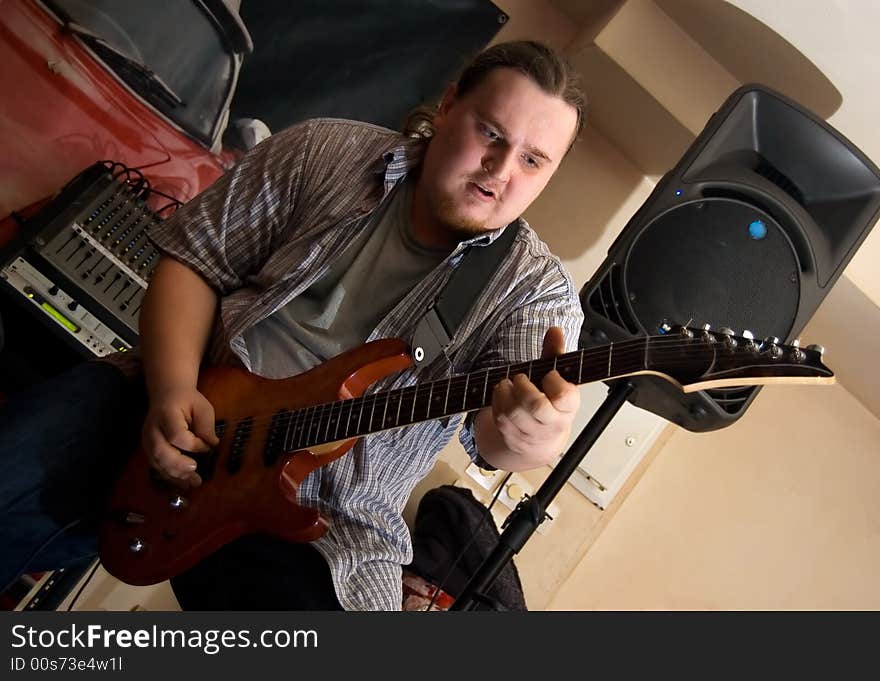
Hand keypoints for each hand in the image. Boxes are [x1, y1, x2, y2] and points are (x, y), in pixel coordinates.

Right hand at [141, 386, 219, 487]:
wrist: (167, 394)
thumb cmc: (187, 401)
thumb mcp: (202, 407)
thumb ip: (206, 425)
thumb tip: (212, 445)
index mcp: (166, 415)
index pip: (177, 435)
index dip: (194, 445)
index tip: (208, 446)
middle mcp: (152, 429)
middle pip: (160, 452)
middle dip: (178, 466)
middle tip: (195, 473)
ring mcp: (147, 440)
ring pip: (156, 462)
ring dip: (174, 475)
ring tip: (192, 483)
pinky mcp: (148, 449)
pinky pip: (156, 466)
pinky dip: (169, 476)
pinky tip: (182, 483)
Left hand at [489, 327, 579, 466]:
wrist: (541, 441)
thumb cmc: (551, 404)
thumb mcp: (557, 379)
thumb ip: (555, 354)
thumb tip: (554, 331)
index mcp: (568, 408)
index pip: (564, 396)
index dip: (554, 383)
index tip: (549, 375)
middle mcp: (552, 423)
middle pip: (537, 406)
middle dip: (524, 388)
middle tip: (520, 378)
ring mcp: (532, 433)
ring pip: (514, 413)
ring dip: (506, 393)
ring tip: (508, 384)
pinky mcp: (513, 438)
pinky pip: (500, 419)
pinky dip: (497, 402)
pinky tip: (502, 395)